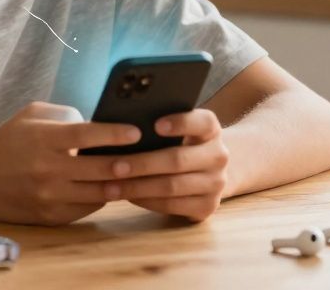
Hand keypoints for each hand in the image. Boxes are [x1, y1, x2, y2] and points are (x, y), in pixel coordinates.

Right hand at [0, 102, 140, 225]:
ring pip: (98, 193)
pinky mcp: (49, 216)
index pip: (87, 135)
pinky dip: (100, 198)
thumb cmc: (9, 139)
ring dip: (120, 184)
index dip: (115, 134)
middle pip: (99, 169)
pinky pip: (87, 208)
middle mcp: (47, 169)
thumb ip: (66, 115)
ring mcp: (49, 196)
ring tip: (135, 175)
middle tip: (148, 157)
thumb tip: (100, 124)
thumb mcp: (32, 114)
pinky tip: (110, 188)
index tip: (136, 132)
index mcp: (43, 139)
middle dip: (128, 164)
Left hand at [107, 109, 229, 221]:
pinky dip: (146, 201)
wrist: (208, 171)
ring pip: (172, 186)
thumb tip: (119, 124)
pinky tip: (127, 196)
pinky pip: (172, 205)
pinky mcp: (207, 207)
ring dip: (138, 187)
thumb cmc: (180, 143)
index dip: (180, 123)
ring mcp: (216, 184)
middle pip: (178, 159)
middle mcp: (219, 156)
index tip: (155, 125)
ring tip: (111, 186)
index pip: (203, 122)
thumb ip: (159, 124)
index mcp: (211, 130)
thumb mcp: (179, 130)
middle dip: (142, 164)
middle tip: (114, 166)